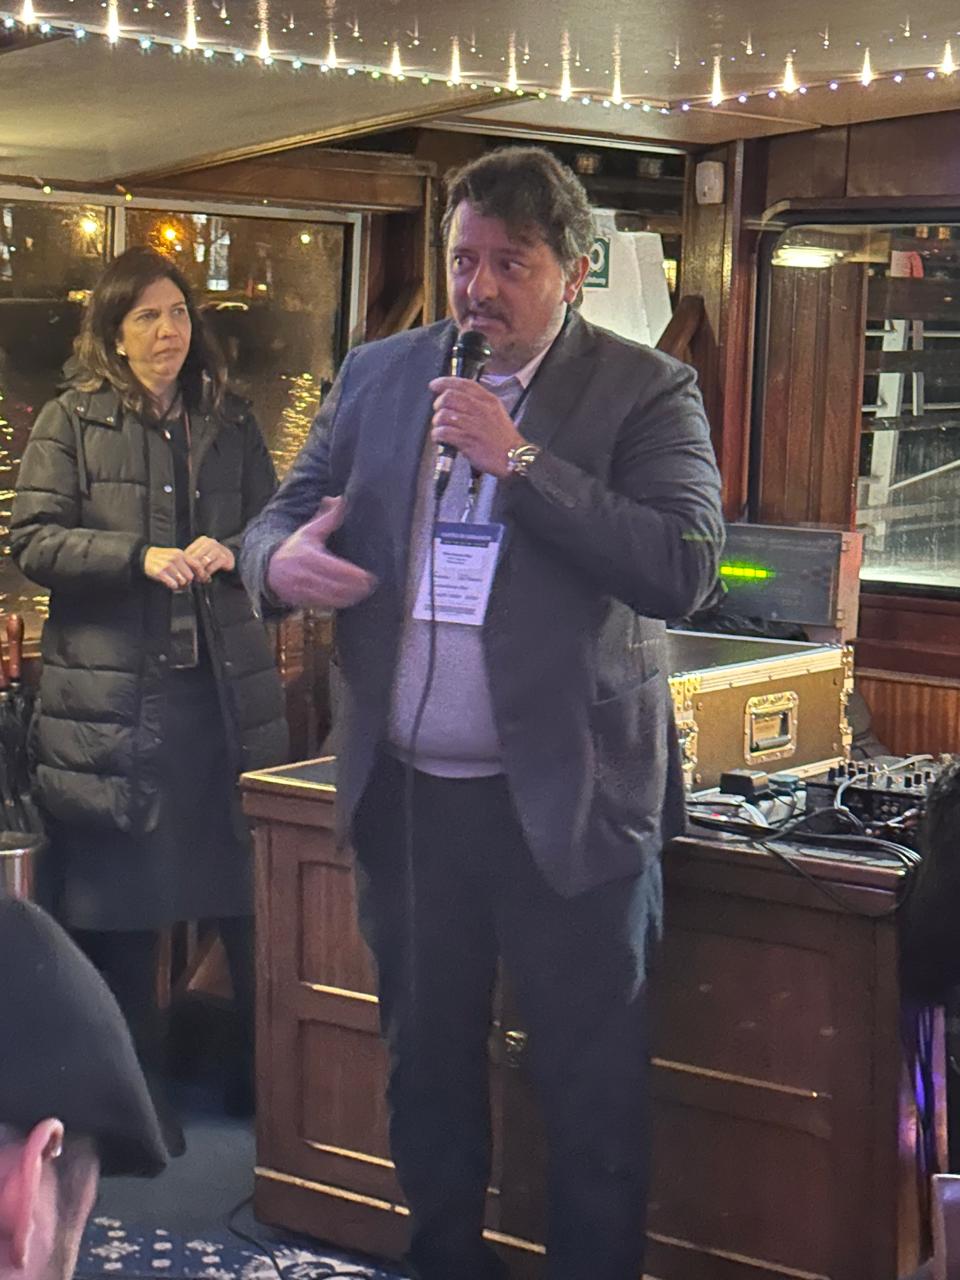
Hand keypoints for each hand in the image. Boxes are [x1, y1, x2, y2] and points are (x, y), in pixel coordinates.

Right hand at [143, 546, 197, 590]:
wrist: (145, 556)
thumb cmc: (162, 558)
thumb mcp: (176, 555)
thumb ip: (187, 562)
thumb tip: (200, 574)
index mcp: (181, 554)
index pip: (197, 564)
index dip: (201, 573)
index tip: (201, 579)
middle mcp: (175, 558)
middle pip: (190, 576)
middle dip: (188, 581)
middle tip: (183, 582)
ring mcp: (168, 565)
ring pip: (182, 581)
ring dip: (180, 585)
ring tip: (176, 583)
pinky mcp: (160, 572)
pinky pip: (173, 584)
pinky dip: (173, 586)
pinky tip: (170, 583)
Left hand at [185, 536, 234, 582]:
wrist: (230, 559)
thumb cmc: (212, 559)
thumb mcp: (200, 557)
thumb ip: (191, 560)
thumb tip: (181, 568)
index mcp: (202, 541)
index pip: (190, 553)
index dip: (187, 565)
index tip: (186, 573)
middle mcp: (210, 542)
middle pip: (196, 557)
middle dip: (194, 569)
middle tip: (192, 578)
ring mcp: (219, 548)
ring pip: (204, 561)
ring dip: (201, 572)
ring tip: (200, 578)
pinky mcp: (225, 556)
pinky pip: (213, 566)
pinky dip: (209, 572)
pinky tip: (208, 577)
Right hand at [266, 495, 376, 609]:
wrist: (269, 568)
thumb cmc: (296, 546)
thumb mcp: (310, 530)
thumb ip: (328, 516)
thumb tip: (339, 498)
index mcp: (306, 556)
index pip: (333, 568)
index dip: (352, 575)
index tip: (368, 576)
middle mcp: (302, 575)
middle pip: (334, 586)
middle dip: (354, 588)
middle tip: (371, 586)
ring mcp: (301, 590)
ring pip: (330, 598)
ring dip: (350, 597)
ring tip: (364, 593)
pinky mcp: (301, 601)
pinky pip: (324, 605)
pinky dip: (339, 603)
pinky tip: (352, 599)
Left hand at [428, 377, 525, 478]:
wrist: (514, 457)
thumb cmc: (503, 438)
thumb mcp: (496, 412)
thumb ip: (478, 402)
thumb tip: (456, 397)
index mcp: (488, 400)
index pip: (463, 384)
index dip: (445, 382)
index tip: (434, 385)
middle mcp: (481, 410)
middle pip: (449, 397)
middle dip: (438, 403)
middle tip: (438, 411)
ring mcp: (474, 425)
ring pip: (444, 415)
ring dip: (437, 421)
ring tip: (440, 427)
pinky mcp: (468, 441)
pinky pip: (444, 432)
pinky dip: (438, 434)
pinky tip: (440, 437)